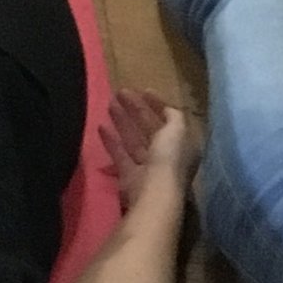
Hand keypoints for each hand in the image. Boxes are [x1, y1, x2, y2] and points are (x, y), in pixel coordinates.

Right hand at [100, 86, 197, 210]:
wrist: (153, 193)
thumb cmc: (168, 159)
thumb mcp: (177, 131)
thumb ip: (173, 117)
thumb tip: (167, 108)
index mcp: (182, 145)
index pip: (170, 120)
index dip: (158, 104)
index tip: (142, 89)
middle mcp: (166, 156)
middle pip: (150, 128)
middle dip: (136, 110)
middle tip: (120, 92)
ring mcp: (147, 167)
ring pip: (133, 139)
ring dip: (122, 121)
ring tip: (109, 103)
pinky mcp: (129, 176)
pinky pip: (120, 154)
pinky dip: (111, 140)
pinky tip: (100, 126)